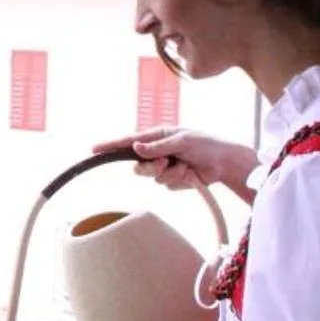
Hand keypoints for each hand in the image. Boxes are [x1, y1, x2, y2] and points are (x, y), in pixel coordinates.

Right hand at [120, 127, 257, 195]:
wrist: (224, 164)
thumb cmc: (205, 145)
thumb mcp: (181, 141)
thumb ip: (157, 146)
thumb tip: (136, 146)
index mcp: (158, 136)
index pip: (129, 141)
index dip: (111, 145)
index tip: (95, 149)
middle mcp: (158, 151)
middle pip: (137, 164)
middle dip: (150, 167)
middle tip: (165, 163)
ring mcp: (164, 166)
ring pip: (151, 176)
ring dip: (167, 173)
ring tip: (184, 166)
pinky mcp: (172, 180)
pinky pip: (165, 184)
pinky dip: (177, 180)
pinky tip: (190, 173)